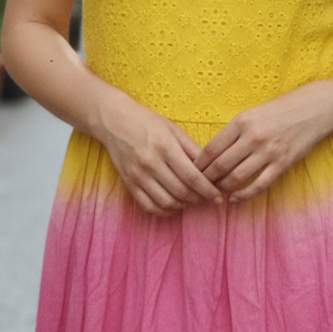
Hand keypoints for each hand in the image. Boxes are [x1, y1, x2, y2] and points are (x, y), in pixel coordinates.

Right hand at [98, 95, 223, 217]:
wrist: (114, 121)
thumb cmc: (147, 122)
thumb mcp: (174, 130)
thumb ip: (193, 150)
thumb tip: (211, 170)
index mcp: (165, 146)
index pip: (192, 177)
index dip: (208, 190)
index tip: (218, 196)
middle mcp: (150, 163)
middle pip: (181, 192)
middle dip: (199, 199)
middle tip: (207, 197)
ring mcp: (137, 175)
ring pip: (166, 202)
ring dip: (183, 205)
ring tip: (191, 200)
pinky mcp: (128, 183)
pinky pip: (148, 206)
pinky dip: (164, 210)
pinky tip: (173, 204)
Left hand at [194, 83, 332, 202]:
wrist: (315, 108)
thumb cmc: (280, 109)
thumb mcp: (252, 113)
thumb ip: (234, 131)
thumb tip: (212, 152)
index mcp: (241, 122)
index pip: (212, 148)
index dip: (199, 164)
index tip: (191, 171)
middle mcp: (253, 137)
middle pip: (220, 165)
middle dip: (207, 179)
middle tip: (199, 187)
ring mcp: (268, 152)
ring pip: (237, 178)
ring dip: (223, 188)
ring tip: (216, 192)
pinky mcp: (282, 164)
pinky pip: (258, 185)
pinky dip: (243, 195)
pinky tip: (235, 198)